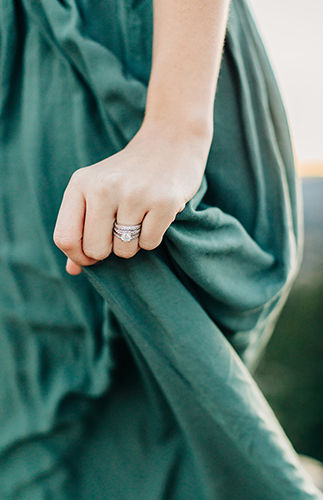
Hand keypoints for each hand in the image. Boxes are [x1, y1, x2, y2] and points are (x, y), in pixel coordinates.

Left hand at [53, 122, 211, 274]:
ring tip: (140, 218)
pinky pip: (149, 244)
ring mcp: (135, 193)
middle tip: (120, 232)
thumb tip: (73, 270)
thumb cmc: (130, 174)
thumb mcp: (97, 190)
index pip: (65, 238)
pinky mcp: (164, 201)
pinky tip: (156, 215)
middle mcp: (104, 186)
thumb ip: (80, 227)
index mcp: (81, 183)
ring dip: (133, 244)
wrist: (171, 140)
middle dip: (109, 251)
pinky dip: (152, 238)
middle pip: (96, 249)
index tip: (92, 255)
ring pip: (124, 251)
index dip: (78, 256)